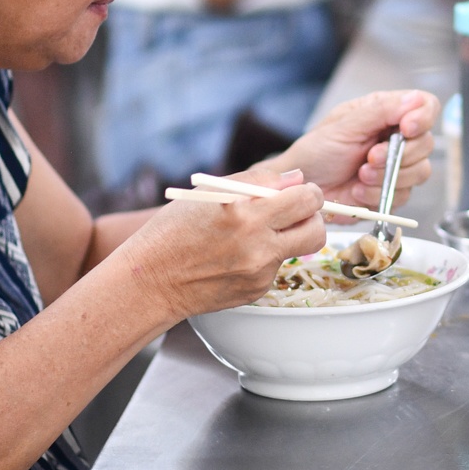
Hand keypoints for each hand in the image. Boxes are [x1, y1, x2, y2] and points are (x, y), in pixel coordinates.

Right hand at [117, 173, 325, 318]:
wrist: (150, 281)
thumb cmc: (174, 230)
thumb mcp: (211, 193)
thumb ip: (260, 181)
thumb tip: (298, 178)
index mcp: (246, 213)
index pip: (307, 199)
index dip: (308, 193)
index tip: (301, 193)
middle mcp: (258, 245)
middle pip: (317, 230)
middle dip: (312, 218)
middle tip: (295, 213)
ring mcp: (259, 272)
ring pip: (297, 250)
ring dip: (287, 238)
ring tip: (256, 234)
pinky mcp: (257, 291)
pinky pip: (276, 268)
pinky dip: (264, 258)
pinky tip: (236, 257)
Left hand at [272, 89, 438, 210]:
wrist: (303, 188)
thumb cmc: (316, 151)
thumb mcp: (344, 126)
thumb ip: (380, 111)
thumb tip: (414, 100)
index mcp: (386, 112)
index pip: (425, 106)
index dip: (423, 117)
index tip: (406, 129)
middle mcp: (396, 137)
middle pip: (426, 143)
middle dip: (399, 155)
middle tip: (370, 158)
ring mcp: (396, 166)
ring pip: (420, 171)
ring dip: (388, 176)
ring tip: (360, 175)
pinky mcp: (392, 192)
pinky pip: (404, 195)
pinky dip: (379, 194)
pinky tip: (357, 190)